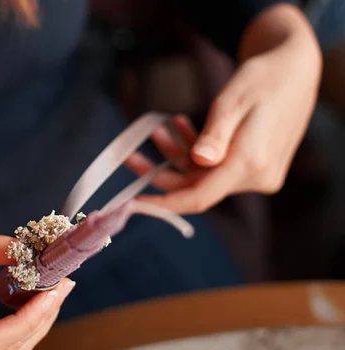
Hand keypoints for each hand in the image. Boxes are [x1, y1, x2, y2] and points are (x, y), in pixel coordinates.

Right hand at [0, 230, 74, 349]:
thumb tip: (31, 248)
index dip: (29, 319)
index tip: (53, 290)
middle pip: (4, 349)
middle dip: (40, 318)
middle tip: (63, 283)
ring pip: (3, 348)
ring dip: (33, 321)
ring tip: (54, 287)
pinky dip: (18, 320)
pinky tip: (33, 295)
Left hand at [126, 4, 321, 214]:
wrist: (294, 70)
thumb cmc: (264, 79)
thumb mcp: (233, 102)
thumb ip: (215, 136)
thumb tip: (199, 162)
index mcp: (250, 163)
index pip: (200, 197)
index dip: (164, 203)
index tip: (134, 202)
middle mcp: (256, 177)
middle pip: (196, 187)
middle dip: (161, 172)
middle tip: (131, 154)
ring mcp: (256, 175)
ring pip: (203, 176)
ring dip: (177, 155)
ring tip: (158, 129)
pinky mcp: (253, 167)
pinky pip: (215, 167)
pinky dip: (195, 150)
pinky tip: (180, 125)